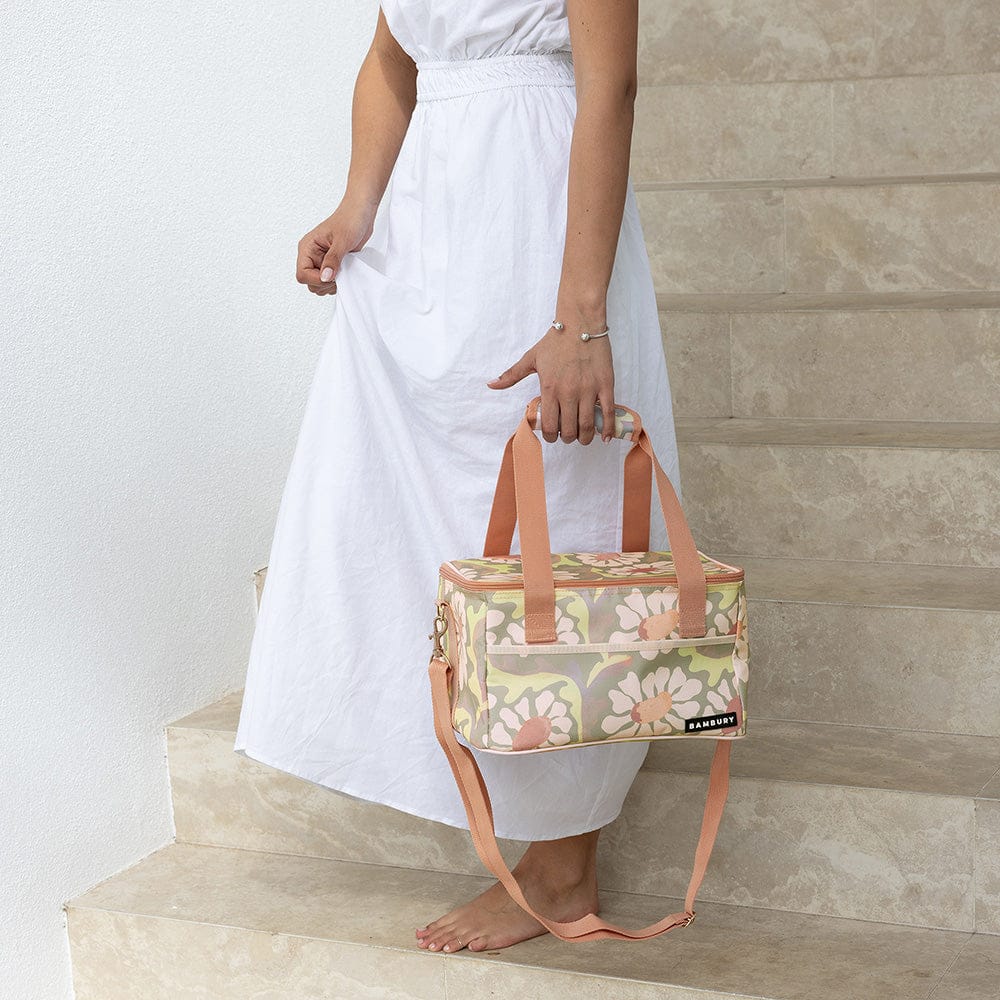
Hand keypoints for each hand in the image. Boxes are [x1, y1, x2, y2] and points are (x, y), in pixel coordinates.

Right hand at [296, 199, 377, 295]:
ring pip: (320, 285)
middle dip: (325, 283)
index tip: (332, 275)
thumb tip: (325, 277)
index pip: (302, 274)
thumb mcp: (342, 241)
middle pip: (310, 283)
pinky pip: (330, 281)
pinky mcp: (332, 265)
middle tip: (339, 273)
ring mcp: (322, 262)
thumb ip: (333, 260)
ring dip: (332, 284)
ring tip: (344, 270)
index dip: (316, 279)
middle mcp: (312, 256)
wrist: (361, 214)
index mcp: (307, 248)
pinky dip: (338, 281)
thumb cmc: (350, 220)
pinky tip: (346, 270)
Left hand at [486, 317, 614, 444]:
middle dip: (567, 438)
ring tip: (582, 437)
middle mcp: (569, 392)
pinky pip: (609, 412)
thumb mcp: (530, 358)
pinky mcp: (605, 385)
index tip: (552, 435)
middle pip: (569, 429)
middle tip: (567, 436)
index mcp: (549, 388)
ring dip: (584, 437)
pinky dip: (607, 428)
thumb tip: (491, 384)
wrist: (580, 323)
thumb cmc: (555, 341)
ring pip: (587, 425)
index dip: (550, 436)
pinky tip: (605, 437)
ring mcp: (589, 390)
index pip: (549, 425)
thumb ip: (511, 375)